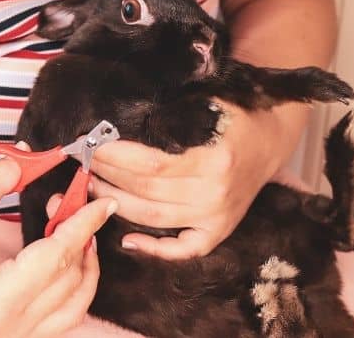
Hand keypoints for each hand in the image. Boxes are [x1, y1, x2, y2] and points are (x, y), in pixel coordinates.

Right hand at [0, 157, 116, 337]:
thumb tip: (21, 163)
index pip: (58, 256)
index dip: (83, 222)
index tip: (102, 201)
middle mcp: (8, 331)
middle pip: (71, 282)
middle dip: (82, 238)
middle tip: (76, 204)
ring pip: (71, 309)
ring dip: (83, 270)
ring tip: (78, 234)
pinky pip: (55, 322)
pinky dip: (68, 291)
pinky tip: (62, 264)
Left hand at [89, 102, 283, 259]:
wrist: (269, 141)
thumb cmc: (233, 118)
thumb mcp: (208, 103)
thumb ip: (171, 113)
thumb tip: (120, 116)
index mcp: (214, 159)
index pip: (150, 164)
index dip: (115, 157)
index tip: (91, 143)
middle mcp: (215, 193)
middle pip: (145, 191)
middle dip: (108, 174)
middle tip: (84, 160)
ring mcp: (217, 217)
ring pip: (153, 218)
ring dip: (116, 203)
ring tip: (93, 185)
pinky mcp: (219, 231)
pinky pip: (182, 250)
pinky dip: (154, 249)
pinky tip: (127, 240)